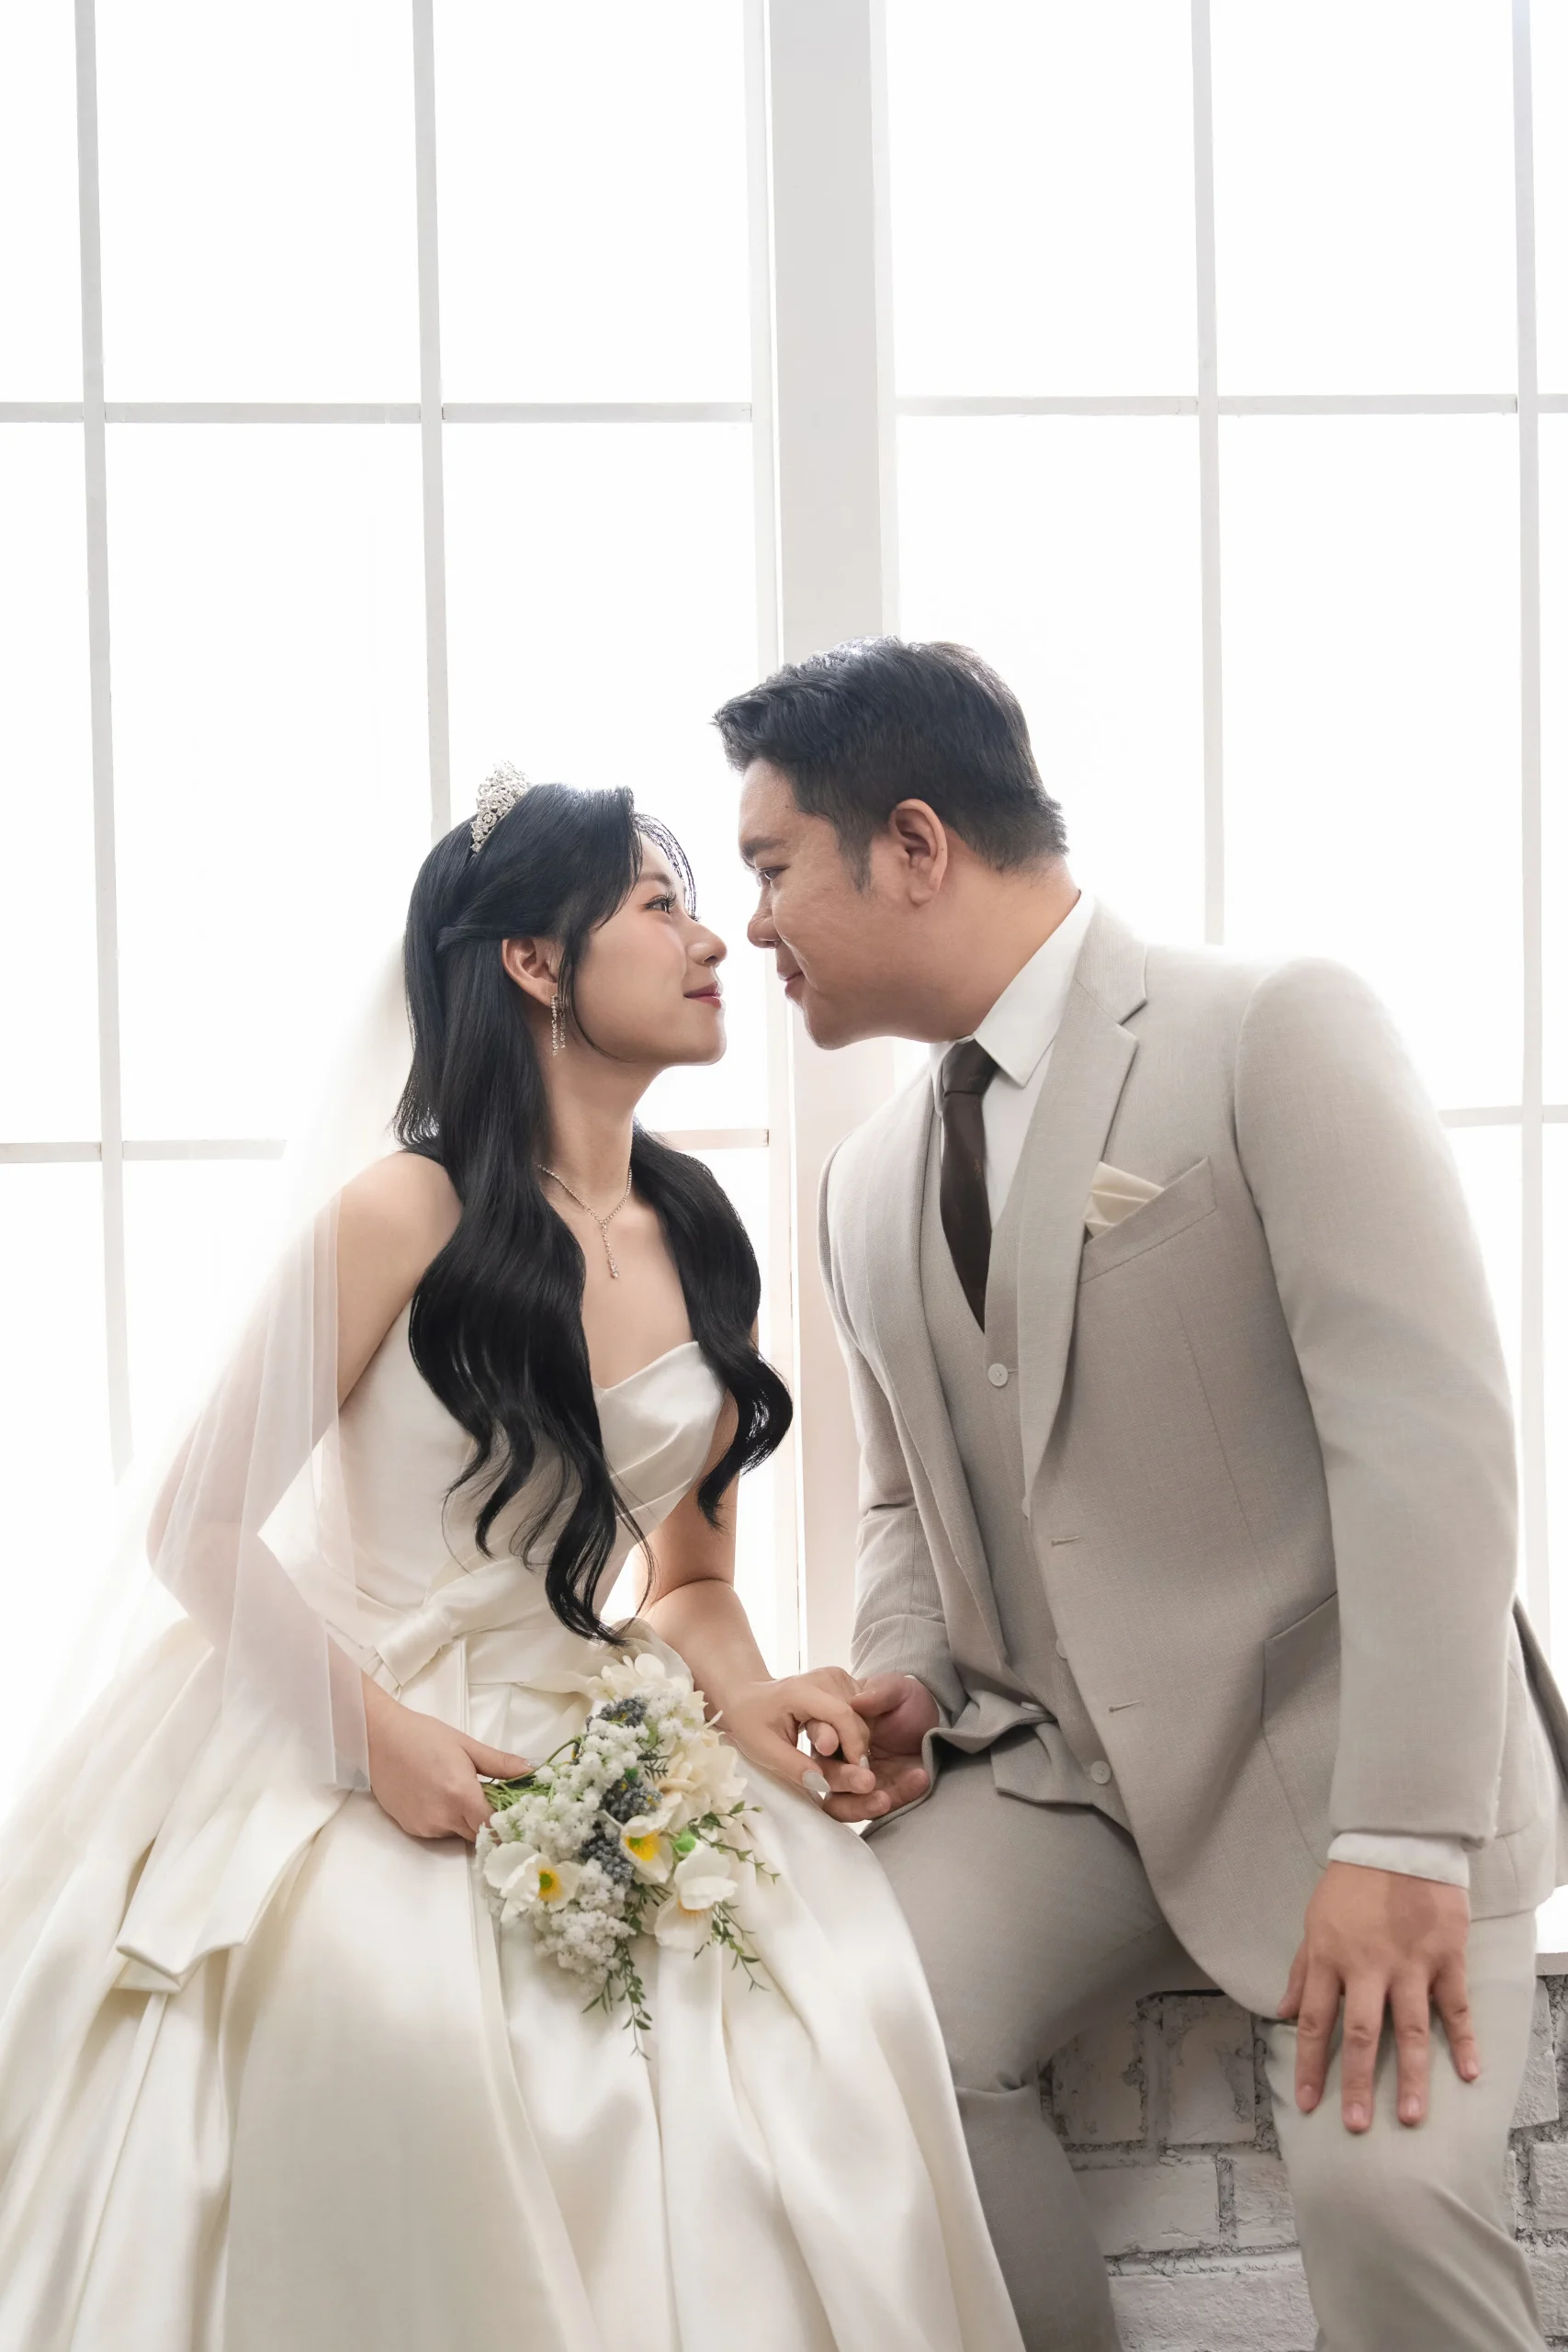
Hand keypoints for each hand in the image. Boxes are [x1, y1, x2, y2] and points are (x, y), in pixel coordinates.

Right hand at [364, 1678, 528, 1842]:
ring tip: (461, 1791)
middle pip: (478, 1834)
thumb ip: (500, 1764)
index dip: (509, 1827)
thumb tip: (532, 1770)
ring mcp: (425, 1827)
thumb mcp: (466, 1745)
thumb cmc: (423, 1736)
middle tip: (495, 1801)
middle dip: (489, 1822)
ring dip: (467, 1821)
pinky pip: (439, 1831)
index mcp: (461, 1796)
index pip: (494, 1828)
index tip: (520, 1821)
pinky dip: (447, 1820)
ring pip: (459, 1834)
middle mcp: (443, 1818)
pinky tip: (439, 1796)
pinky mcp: (411, 1828)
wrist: (378, 1739)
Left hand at [717, 1669, 875, 1800]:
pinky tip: (838, 1746)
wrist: (749, 1697)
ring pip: (863, 1716)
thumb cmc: (752, 1722)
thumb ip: (794, 1766)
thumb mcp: (764, 1749)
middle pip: (856, 1718)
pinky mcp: (844, 1681)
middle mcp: (825, 1677)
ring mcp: (837, 1676)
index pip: (841, 1716)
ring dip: (855, 1743)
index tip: (857, 1775)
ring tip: (835, 1760)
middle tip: (846, 1777)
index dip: (854, 1746)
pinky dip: (854, 1733)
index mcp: (802, 1690)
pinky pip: (861, 1712)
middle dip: (856, 1749)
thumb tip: (822, 1782)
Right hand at [816, 1672, 938, 1823]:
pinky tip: (919, 1777)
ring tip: (884, 1798)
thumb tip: (858, 1701)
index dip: (821, 1738)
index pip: (818, 1734)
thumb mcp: (897, 1690)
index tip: (832, 1744)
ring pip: (839, 1805)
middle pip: (824, 1775)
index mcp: (834, 1727)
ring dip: (859, 1806)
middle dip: (842, 1780)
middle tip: (866, 1780)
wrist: (932, 1724)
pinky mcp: (877, 1797)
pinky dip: (898, 1797)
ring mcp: (854, 1782)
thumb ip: (881, 1691)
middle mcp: (838, 1757)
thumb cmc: (905, 1702)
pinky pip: (878, 1809)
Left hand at [1277, 1861, 1477, 2131]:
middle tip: (1356, 2126)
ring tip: (1411, 2118)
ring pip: (1409, 2029)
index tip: (1308, 2103)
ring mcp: (1409, 1964)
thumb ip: (1301, 1969)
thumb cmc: (1351, 1885)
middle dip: (1357, 2083)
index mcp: (1329, 1958)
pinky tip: (1468, 2074)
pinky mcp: (1445, 1957)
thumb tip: (1281, 2011)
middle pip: (1360, 2033)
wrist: (1398, 1841)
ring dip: (1411, 2076)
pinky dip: (1463, 2041)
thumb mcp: (1314, 1921)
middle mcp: (1367, 1967)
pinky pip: (1455, 2006)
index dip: (1309, 2064)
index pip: (1314, 2020)